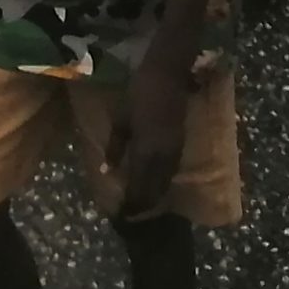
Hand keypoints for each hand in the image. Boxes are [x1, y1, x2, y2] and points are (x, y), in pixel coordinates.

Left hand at [107, 57, 190, 218]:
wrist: (168, 74)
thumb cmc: (139, 93)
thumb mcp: (121, 118)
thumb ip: (115, 146)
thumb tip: (107, 169)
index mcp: (145, 150)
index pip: (139, 186)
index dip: (132, 202)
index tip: (123, 214)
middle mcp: (163, 155)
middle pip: (155, 188)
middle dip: (144, 204)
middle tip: (133, 213)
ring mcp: (175, 149)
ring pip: (166, 181)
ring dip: (155, 195)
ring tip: (144, 203)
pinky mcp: (181, 142)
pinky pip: (173, 170)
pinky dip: (164, 181)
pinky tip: (157, 182)